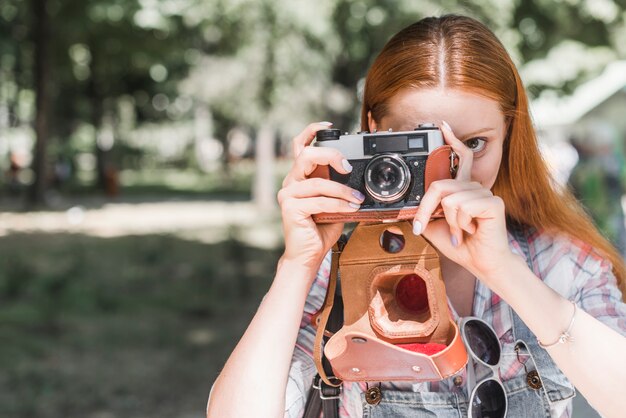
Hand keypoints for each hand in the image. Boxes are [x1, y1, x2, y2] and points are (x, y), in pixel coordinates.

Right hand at [277, 122, 363, 272]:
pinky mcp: (289, 208)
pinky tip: (351, 208)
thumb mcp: (335, 203)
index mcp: (300, 176)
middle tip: (347, 167)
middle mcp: (291, 182)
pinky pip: (319, 201)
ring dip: (342, 191)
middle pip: (306, 155)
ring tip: (357, 199)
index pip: (300, 145)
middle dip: (330, 156)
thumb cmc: (321, 229)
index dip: (312, 131)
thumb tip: (361, 178)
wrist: (308, 255)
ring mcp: (288, 194)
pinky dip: (339, 205)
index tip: (330, 127)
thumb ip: (341, 187)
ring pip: (317, 182)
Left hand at [413, 121, 512, 280]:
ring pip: (449, 199)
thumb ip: (421, 213)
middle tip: (423, 227)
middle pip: (439, 185)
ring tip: (460, 231)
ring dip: (449, 222)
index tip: (442, 126)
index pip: (459, 158)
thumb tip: (400, 209)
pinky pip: (462, 207)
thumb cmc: (460, 244)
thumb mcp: (432, 226)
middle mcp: (474, 187)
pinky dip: (460, 224)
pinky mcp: (493, 203)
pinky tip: (471, 230)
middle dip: (426, 209)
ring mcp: (485, 193)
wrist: (480, 263)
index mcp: (462, 189)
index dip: (451, 140)